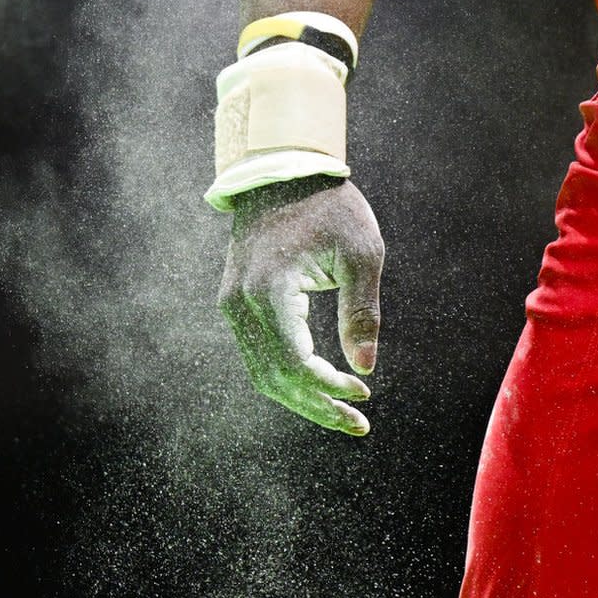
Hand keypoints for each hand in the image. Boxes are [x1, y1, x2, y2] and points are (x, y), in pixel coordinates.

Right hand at [218, 176, 383, 435]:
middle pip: (274, 378)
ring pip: (261, 373)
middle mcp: (240, 302)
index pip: (295, 361)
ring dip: (301, 398)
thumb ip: (362, 312)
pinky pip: (256, 355)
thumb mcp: (361, 251)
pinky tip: (317, 386)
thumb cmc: (328, 207)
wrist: (279, 173)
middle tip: (357, 424)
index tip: (364, 393)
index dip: (329, 387)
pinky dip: (286, 377)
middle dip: (316, 406)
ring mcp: (231, 304)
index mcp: (270, 288)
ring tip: (341, 414)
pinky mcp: (233, 304)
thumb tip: (366, 369)